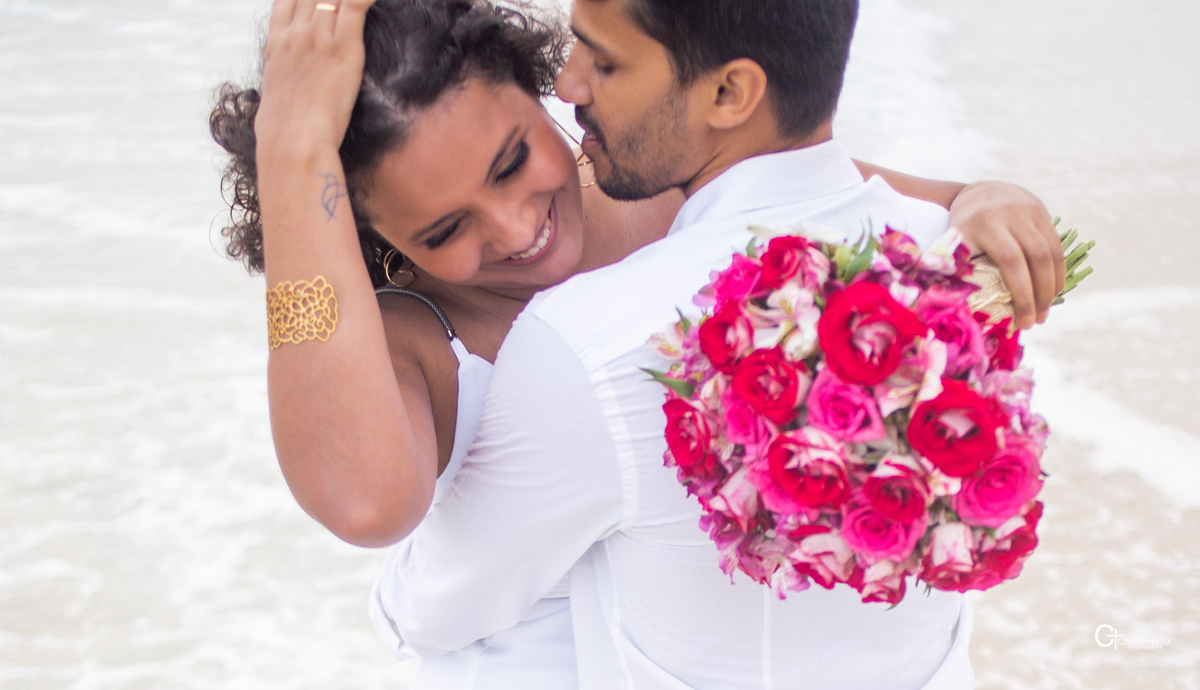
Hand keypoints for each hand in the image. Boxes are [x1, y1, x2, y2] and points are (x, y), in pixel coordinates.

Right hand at [255, 0, 376, 157]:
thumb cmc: (284, 134)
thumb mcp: (276, 100)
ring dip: (345, 0)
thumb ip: (284, 85)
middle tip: (340, 6)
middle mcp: (296, 35)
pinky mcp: (343, 47)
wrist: (292, 142)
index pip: (287, 1)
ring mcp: (318, 38)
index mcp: (276, 46)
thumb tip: (288, 98)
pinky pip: (357, 5)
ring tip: (361, 4)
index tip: (318, 2)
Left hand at [950, 182, 1065, 329]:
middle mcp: (1012, 214)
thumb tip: (962, 309)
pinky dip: (1057, 271)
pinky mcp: (1044, 213)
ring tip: (1044, 311)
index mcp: (986, 223)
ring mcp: (1031, 211)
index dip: (1021, 294)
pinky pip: (1056, 246)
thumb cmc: (961, 229)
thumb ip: (956, 269)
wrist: (978, 193)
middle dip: (1040, 294)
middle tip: (1035, 321)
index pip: (1011, 261)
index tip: (1022, 322)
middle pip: (1036, 258)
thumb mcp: (953, 244)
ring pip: (1052, 253)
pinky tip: (1052, 291)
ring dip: (1052, 286)